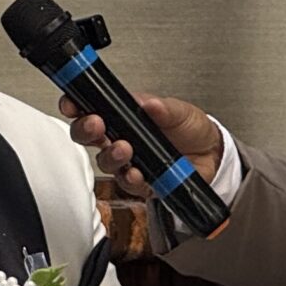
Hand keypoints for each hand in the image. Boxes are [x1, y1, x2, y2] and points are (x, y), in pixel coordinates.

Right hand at [60, 93, 223, 198]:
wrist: (212, 156)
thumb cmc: (191, 129)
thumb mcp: (181, 112)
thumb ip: (164, 108)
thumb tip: (148, 103)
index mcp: (124, 116)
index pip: (92, 109)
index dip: (76, 106)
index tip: (72, 104)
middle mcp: (121, 138)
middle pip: (89, 136)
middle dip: (86, 130)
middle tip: (95, 125)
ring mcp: (129, 161)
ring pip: (105, 161)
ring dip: (110, 155)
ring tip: (124, 148)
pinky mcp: (141, 181)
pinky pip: (127, 183)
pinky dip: (130, 178)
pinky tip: (136, 172)